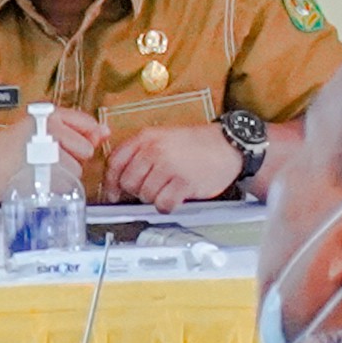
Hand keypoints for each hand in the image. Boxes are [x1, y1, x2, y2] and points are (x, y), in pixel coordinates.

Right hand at [0, 107, 105, 196]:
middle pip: (86, 150)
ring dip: (63, 175)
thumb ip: (75, 130)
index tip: (67, 146)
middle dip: (71, 158)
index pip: (88, 125)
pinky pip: (65, 184)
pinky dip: (55, 187)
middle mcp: (50, 128)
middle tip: (46, 158)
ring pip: (77, 170)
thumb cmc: (8, 149)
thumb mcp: (40, 129)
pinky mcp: (43, 172)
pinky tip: (38, 180)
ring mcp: (47, 150)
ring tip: (40, 170)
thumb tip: (105, 133)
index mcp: (51, 114)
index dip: (82, 139)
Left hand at [106, 125, 243, 212]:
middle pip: (128, 182)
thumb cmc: (199, 144)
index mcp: (147, 137)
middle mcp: (155, 150)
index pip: (115, 162)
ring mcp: (169, 165)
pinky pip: (163, 204)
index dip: (111, 182)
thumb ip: (141, 152)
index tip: (112, 193)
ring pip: (145, 196)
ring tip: (170, 187)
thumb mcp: (165, 137)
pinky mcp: (183, 182)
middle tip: (153, 187)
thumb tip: (119, 179)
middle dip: (138, 190)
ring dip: (156, 197)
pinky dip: (168, 205)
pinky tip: (177, 197)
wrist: (230, 144)